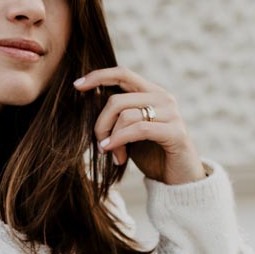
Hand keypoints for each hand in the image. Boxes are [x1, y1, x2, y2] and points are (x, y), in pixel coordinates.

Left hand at [73, 66, 208, 185]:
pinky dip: (120, 141)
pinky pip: (139, 130)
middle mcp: (163, 98)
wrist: (178, 180)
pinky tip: (114, 154)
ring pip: (125, 115)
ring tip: (111, 155)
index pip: (122, 73)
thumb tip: (88, 100)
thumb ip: (116, 115)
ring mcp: (171, 114)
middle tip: (99, 145)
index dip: (98, 76)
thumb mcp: (129, 131)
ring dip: (111, 138)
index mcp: (152, 92)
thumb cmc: (151, 154)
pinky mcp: (175, 132)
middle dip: (100, 124)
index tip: (76, 85)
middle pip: (117, 99)